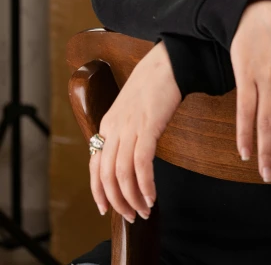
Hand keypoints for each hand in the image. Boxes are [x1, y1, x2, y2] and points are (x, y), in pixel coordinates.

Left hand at [89, 41, 181, 222]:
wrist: (168, 62)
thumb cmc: (154, 83)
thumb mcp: (132, 107)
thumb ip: (127, 128)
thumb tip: (131, 154)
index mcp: (108, 123)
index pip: (96, 165)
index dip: (99, 191)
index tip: (106, 209)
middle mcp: (114, 127)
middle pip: (107, 175)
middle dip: (118, 201)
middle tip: (132, 216)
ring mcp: (130, 127)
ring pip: (123, 174)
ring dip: (133, 198)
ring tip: (144, 210)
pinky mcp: (148, 127)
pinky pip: (141, 164)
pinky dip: (145, 185)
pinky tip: (152, 195)